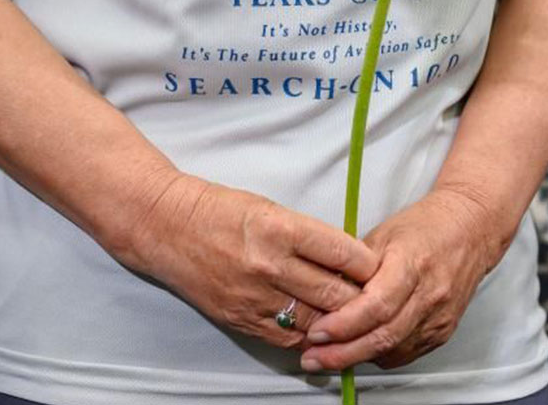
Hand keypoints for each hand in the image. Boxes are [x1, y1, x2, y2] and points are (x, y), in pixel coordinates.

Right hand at [126, 174, 379, 350]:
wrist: (165, 225)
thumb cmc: (219, 209)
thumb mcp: (271, 209)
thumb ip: (309, 236)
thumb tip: (350, 261)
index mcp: (282, 228)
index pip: (346, 255)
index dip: (372, 266)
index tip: (382, 268)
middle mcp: (270, 265)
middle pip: (337, 295)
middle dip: (362, 299)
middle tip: (376, 298)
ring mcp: (254, 296)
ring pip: (317, 322)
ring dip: (338, 321)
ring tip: (351, 316)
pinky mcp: (239, 318)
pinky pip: (288, 339)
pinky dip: (308, 335)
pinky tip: (318, 327)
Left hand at [298, 188, 500, 370]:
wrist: (470, 230)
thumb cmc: (424, 227)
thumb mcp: (381, 234)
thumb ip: (354, 266)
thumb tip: (322, 293)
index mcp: (412, 264)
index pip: (377, 305)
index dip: (344, 324)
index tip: (317, 331)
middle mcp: (430, 295)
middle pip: (384, 335)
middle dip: (343, 352)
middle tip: (312, 357)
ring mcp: (439, 317)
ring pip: (394, 349)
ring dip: (357, 358)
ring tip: (325, 357)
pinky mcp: (443, 331)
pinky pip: (406, 352)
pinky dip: (379, 355)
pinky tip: (357, 352)